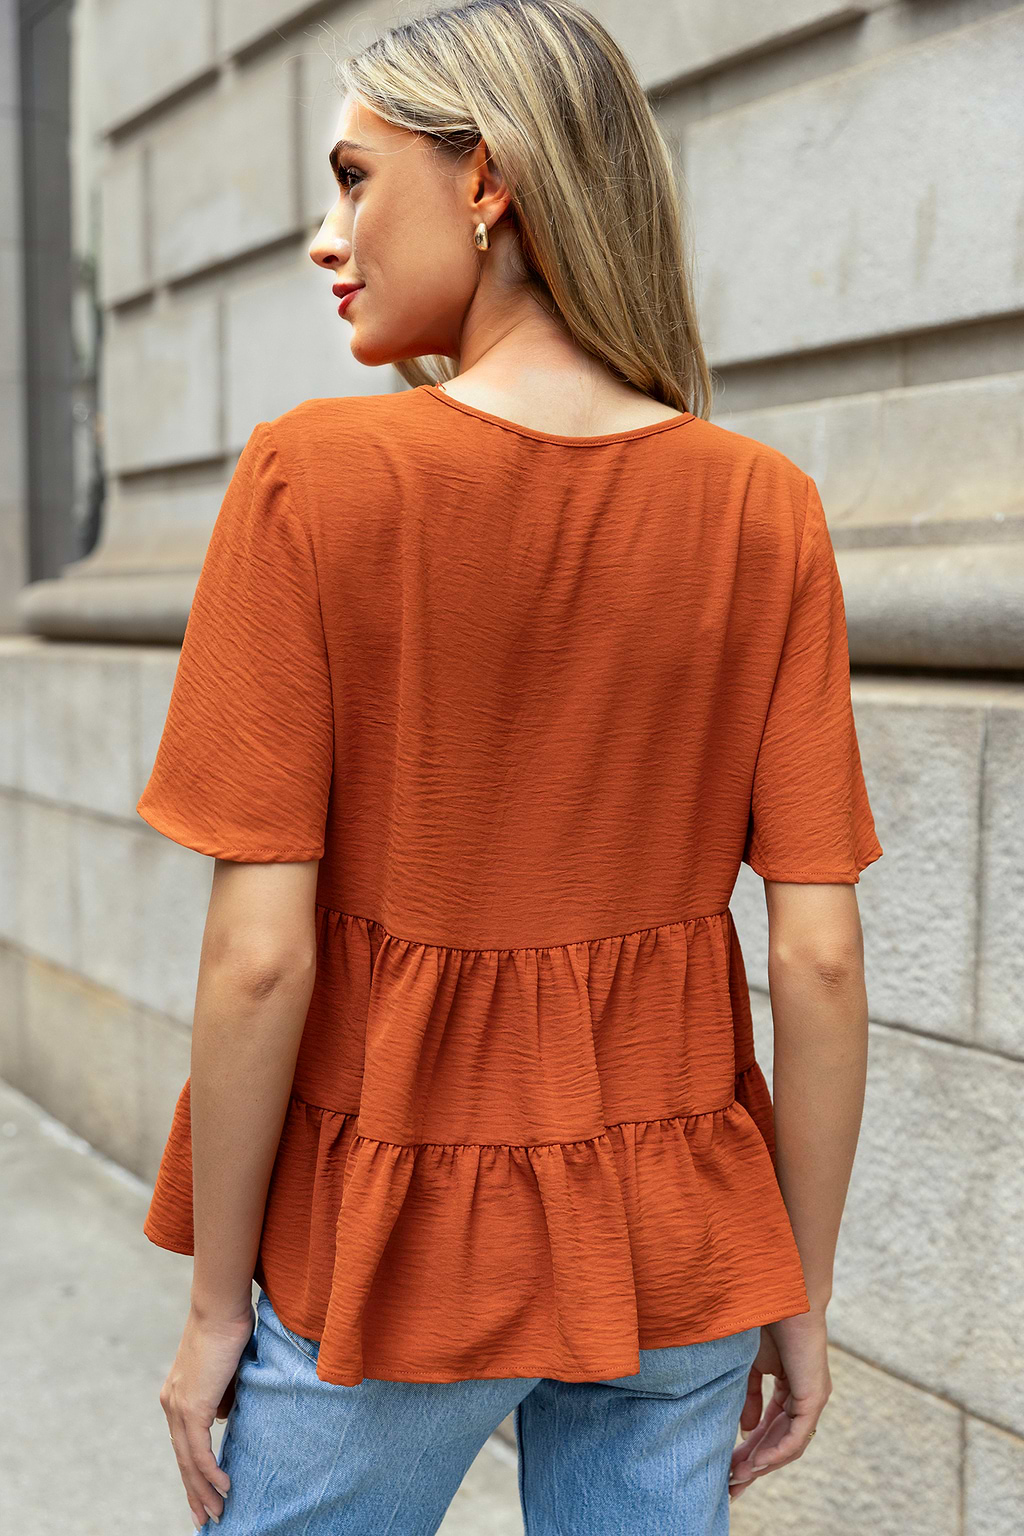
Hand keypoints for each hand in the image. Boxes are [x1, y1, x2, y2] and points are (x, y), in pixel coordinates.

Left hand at [160, 1300, 253, 1527]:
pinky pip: (200, 1451)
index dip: (193, 1472)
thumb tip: (224, 1415)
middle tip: (206, 1518)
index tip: (202, 1495)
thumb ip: (222, 1395)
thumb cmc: (229, 1328)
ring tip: (217, 1512)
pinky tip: (223, 1488)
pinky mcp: (192, 1406)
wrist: (220, 1307)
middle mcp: (172, 1404)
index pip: (184, 1444)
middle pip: (183, 1460)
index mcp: (177, 1395)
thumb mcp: (226, 1370)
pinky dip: (211, 1473)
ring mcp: (179, 1406)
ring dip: (204, 1490)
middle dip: (194, 1492)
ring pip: (189, 1461)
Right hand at [728, 1307, 831, 1500]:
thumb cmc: (764, 1319)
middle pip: (778, 1442)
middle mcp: (805, 1398)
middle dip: (753, 1465)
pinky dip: (776, 1452)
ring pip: (788, 1445)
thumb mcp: (751, 1365)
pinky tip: (756, 1464)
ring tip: (738, 1478)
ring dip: (762, 1464)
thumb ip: (749, 1396)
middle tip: (731, 1486)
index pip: (770, 1428)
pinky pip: (797, 1436)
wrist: (780, 1293)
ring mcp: (812, 1399)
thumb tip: (746, 1428)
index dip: (749, 1448)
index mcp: (791, 1388)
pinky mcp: (814, 1396)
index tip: (727, 1467)